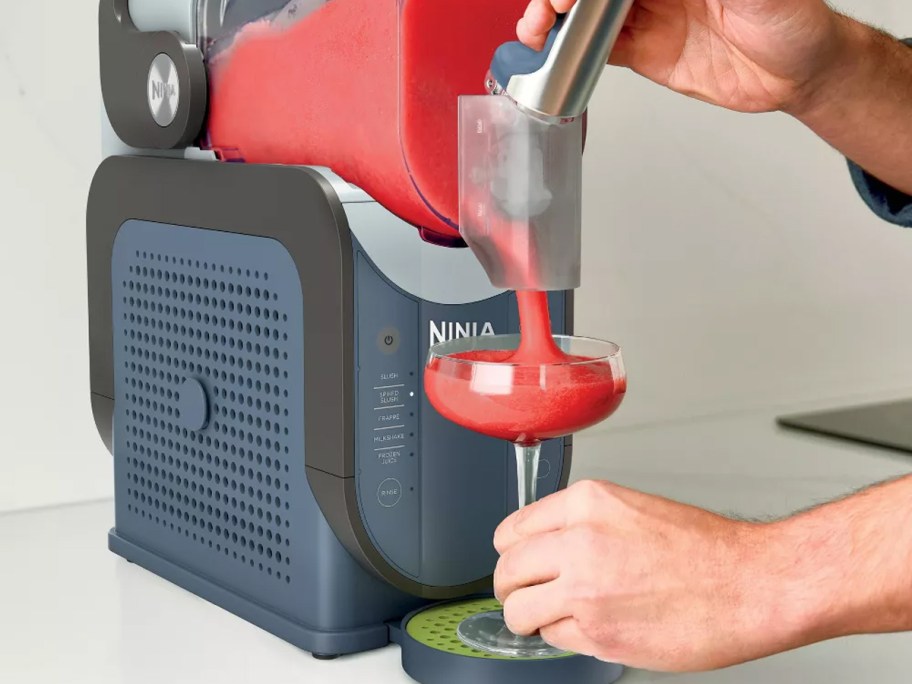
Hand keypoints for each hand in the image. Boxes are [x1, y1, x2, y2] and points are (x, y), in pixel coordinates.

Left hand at [493, 480, 807, 670]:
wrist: (752, 584)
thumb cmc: (705, 550)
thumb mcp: (629, 509)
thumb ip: (580, 525)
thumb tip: (543, 548)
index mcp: (586, 503)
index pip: (511, 530)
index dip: (513, 553)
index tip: (519, 563)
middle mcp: (578, 541)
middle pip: (507, 571)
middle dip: (513, 587)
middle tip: (527, 595)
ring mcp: (584, 588)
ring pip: (518, 610)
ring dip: (530, 617)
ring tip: (552, 617)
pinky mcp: (598, 632)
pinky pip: (553, 638)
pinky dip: (565, 637)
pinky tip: (593, 627)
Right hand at [516, 0, 847, 113]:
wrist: (799, 73)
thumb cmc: (793, 17)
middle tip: (549, 10)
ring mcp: (649, 16)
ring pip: (587, 15)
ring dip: (556, 22)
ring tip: (536, 32)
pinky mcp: (646, 51)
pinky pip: (599, 49)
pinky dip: (571, 53)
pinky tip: (554, 55)